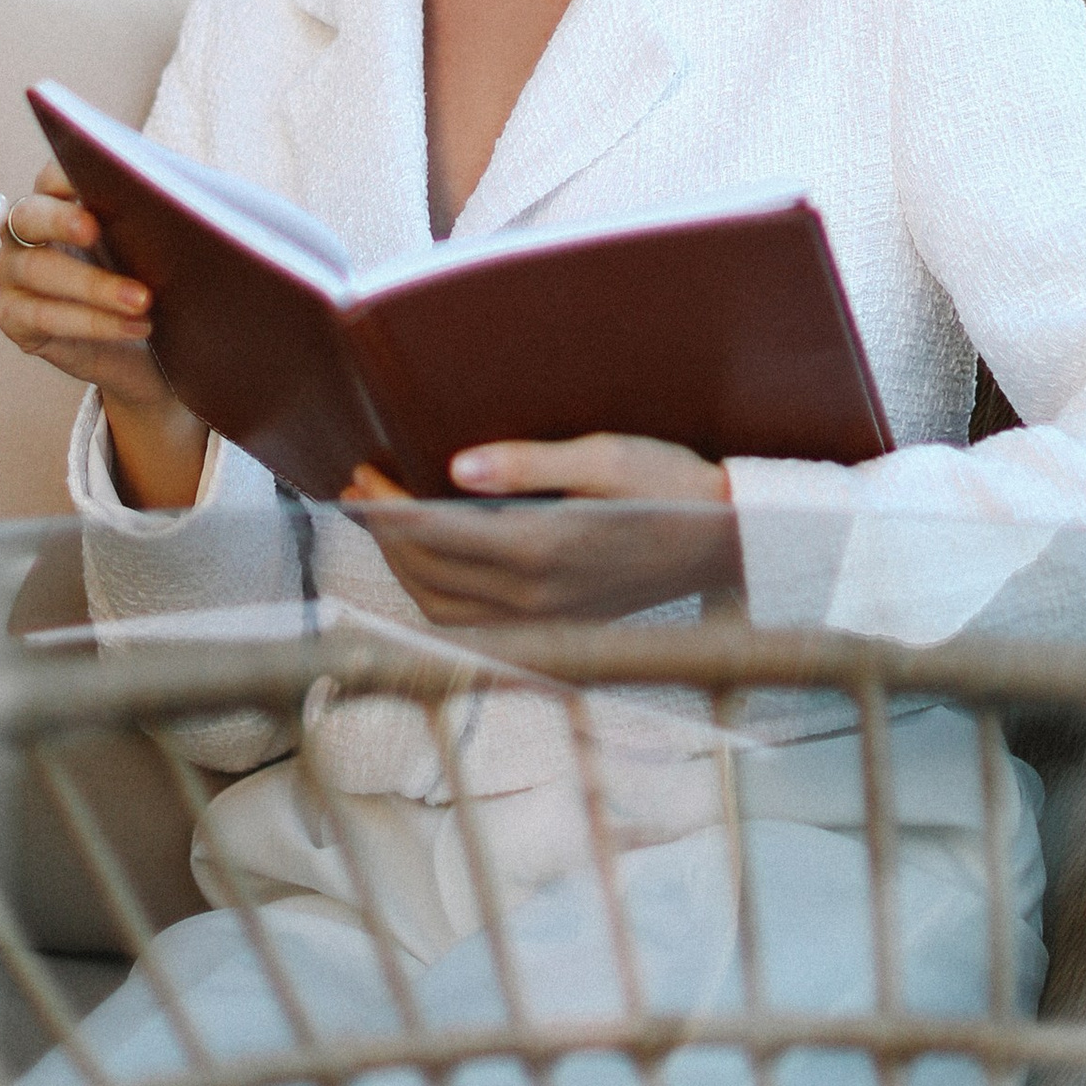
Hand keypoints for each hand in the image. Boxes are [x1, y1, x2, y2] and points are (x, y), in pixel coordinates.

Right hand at [0, 163, 207, 509]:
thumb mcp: (160, 242)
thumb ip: (161, 209)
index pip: (52, 175)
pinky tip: (135, 326)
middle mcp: (24, 231)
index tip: (105, 177)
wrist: (146, 351)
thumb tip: (182, 186)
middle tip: (95, 229)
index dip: (71, 173)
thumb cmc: (152, 279)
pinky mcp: (12, 318)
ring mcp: (12, 275)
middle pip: (28, 214)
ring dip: (92, 286)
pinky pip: (42, 317)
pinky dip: (91, 322)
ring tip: (143, 300)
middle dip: (61, 220)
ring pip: (38, 270)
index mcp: (58, 200)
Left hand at [344, 434, 739, 622]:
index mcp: (541, 549)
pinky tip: (428, 564)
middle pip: (427, 575)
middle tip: (360, 489)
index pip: (433, 534)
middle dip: (383, 534)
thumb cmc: (667, 485)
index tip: (364, 476)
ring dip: (402, 568)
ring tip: (382, 522)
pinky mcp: (555, 629)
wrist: (725, 540)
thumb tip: (457, 465)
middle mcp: (536, 597)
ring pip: (442, 610)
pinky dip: (436, 598)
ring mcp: (545, 621)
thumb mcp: (604, 456)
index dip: (388, 506)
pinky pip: (473, 627)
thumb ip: (527, 462)